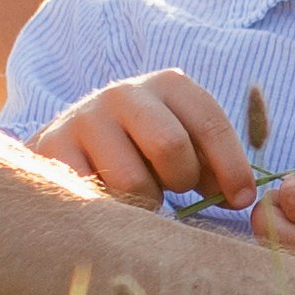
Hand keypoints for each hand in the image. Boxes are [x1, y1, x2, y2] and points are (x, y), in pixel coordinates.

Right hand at [39, 68, 260, 207]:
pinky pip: (96, 196)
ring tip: (140, 192)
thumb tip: (238, 197)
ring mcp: (86, 118)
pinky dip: (113, 209)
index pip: (210, 122)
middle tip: (175, 188)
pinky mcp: (54, 149)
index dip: (232, 166)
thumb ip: (211, 162)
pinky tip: (111, 199)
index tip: (240, 200)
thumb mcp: (182, 141)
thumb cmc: (143, 146)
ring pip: (133, 180)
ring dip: (146, 200)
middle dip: (181, 179)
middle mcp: (125, 93)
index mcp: (168, 84)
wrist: (69, 142)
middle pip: (170, 147)